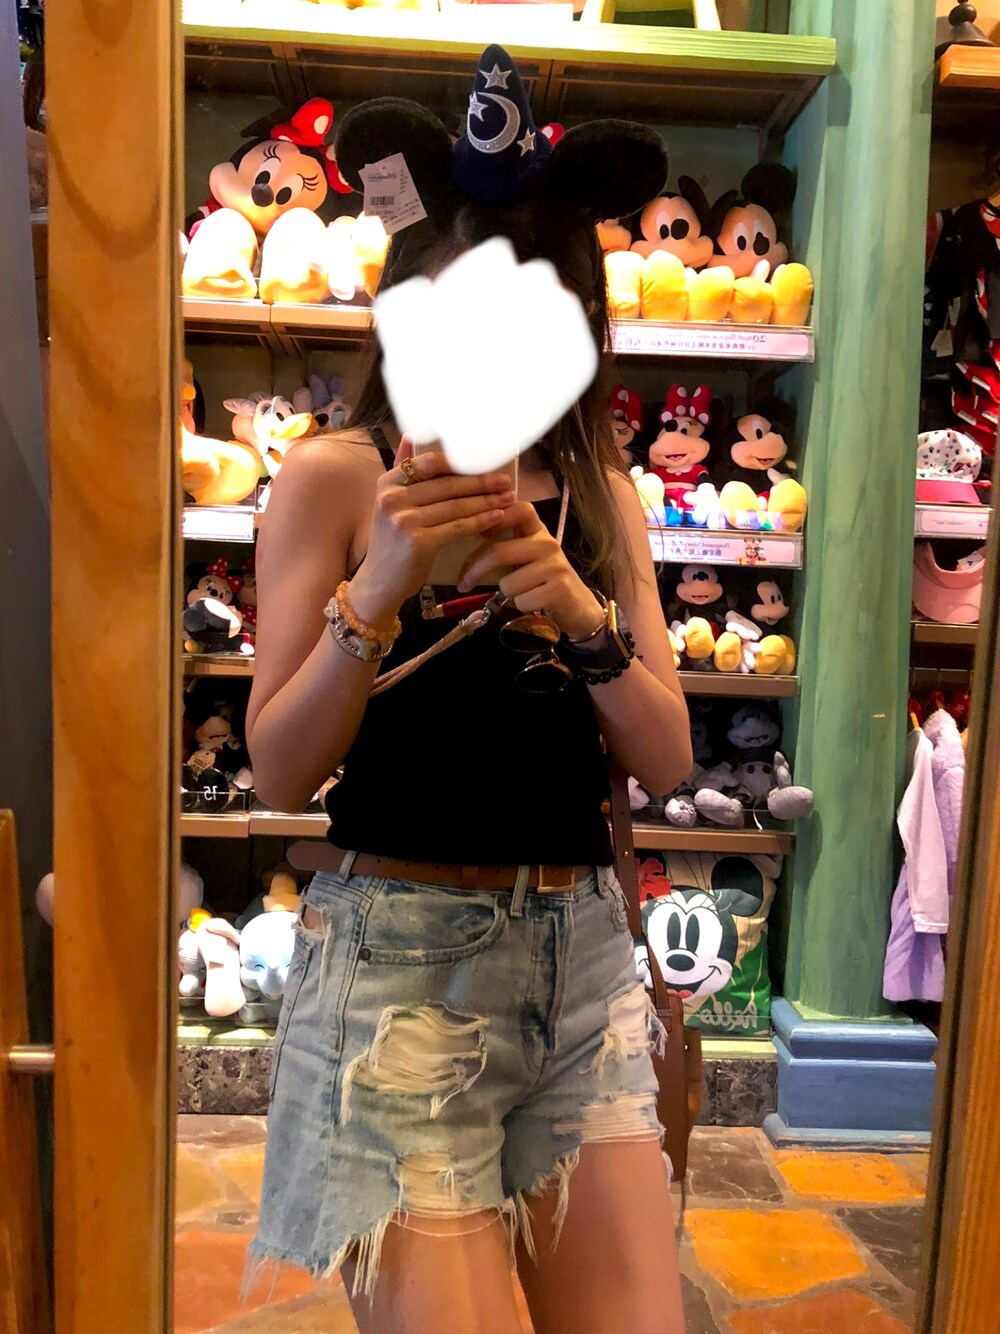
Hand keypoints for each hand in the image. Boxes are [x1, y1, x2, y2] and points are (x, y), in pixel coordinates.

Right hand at [350, 437, 515, 629]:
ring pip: (456, 506)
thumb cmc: (391, 542)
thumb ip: (402, 470)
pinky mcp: (419, 542)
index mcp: (387, 483)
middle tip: (505, 481)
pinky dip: (480, 521)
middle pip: (447, 484)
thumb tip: (412, 435)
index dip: (460, 461)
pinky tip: (497, 517)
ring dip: (486, 501)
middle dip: (481, 482)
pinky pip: (457, 527)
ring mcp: (404, 520)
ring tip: (507, 497)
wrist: (379, 582)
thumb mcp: (390, 503)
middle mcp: (393, 498)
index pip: (429, 463)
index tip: (485, 461)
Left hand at [456, 500, 604, 639]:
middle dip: (476, 570)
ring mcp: (556, 566)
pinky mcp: (560, 589)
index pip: (520, 509)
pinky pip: (522, 601)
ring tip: (523, 593)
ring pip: (508, 583)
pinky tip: (535, 604)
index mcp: (538, 531)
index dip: (496, 517)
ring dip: (508, 594)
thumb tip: (466, 539)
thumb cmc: (543, 580)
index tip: (479, 531)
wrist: (578, 606)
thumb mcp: (527, 556)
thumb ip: (506, 546)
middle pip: (501, 551)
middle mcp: (548, 544)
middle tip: (463, 584)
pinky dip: (521, 607)